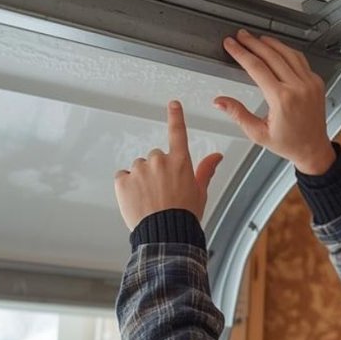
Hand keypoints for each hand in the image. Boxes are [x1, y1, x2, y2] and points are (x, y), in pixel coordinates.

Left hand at [114, 101, 224, 229]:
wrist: (165, 235)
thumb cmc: (185, 215)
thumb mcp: (200, 192)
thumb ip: (206, 170)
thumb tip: (218, 155)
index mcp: (180, 162)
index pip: (178, 132)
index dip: (176, 116)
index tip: (173, 104)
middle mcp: (159, 160)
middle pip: (154, 157)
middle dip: (156, 170)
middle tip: (161, 191)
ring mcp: (140, 170)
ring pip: (138, 168)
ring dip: (141, 179)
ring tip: (148, 200)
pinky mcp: (123, 181)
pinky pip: (122, 178)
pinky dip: (126, 187)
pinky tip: (136, 201)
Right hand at [216, 29, 335, 173]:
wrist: (313, 149)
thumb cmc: (288, 143)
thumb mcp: (258, 133)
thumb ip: (238, 114)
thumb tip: (219, 101)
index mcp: (282, 99)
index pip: (256, 68)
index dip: (241, 53)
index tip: (231, 44)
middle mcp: (298, 88)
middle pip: (271, 56)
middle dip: (253, 43)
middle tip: (241, 36)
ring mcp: (310, 83)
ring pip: (288, 53)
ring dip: (270, 43)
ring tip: (256, 38)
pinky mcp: (316, 82)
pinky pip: (300, 60)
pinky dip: (286, 51)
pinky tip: (277, 48)